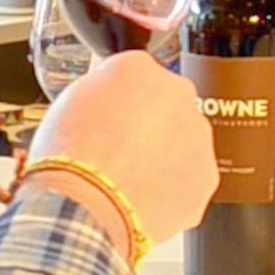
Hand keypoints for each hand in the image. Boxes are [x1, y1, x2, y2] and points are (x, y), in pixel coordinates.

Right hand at [26, 50, 218, 244]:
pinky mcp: (206, 173)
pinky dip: (174, 190)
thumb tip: (107, 96)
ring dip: (165, 156)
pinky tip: (145, 199)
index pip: (136, 77)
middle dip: (150, 127)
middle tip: (121, 153)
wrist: (86, 207)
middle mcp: (175, 91)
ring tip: (129, 181)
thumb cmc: (70, 158)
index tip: (112, 120)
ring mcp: (196, 132)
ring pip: (183, 141)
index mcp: (138, 67)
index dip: (121, 103)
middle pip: (165, 106)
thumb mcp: (68, 103)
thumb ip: (99, 90)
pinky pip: (191, 179)